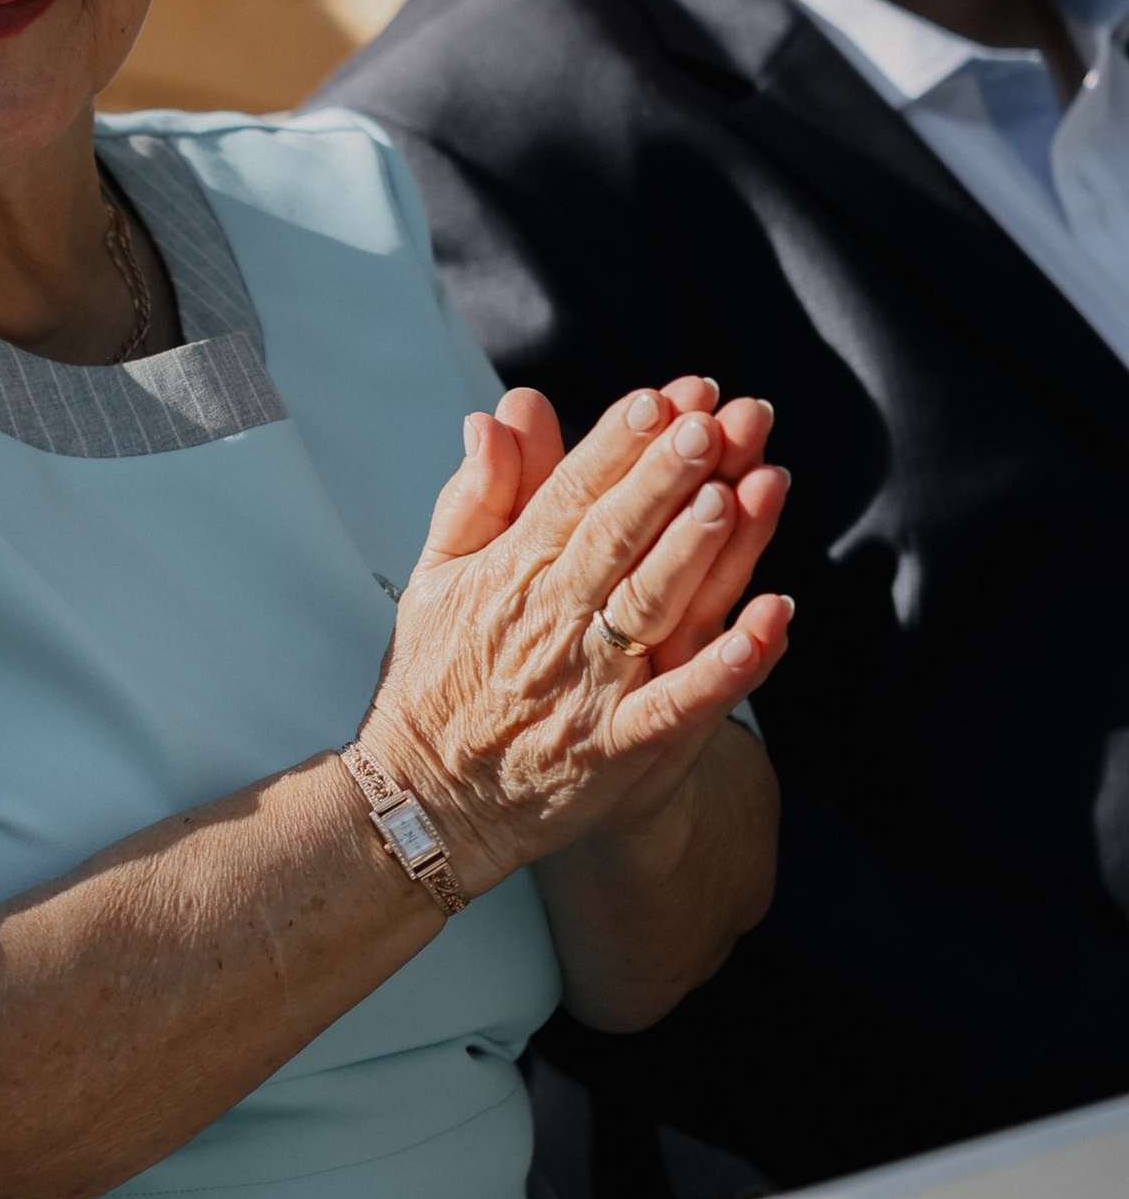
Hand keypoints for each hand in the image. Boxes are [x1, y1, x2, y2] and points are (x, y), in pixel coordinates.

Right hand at [359, 377, 790, 892]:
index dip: (620, 443)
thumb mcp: (438, 575)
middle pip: (619, 537)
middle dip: (668, 476)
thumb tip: (497, 416)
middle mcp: (553, 622)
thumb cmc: (437, 678)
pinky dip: (729, 665)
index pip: (571, 493)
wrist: (426, 799)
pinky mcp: (620, 747)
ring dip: (701, 549)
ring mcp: (590, 686)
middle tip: (715, 423)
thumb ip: (477, 494)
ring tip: (743, 492)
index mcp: (511, 573)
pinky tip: (772, 620)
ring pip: (655, 605)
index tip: (666, 398)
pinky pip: (682, 703)